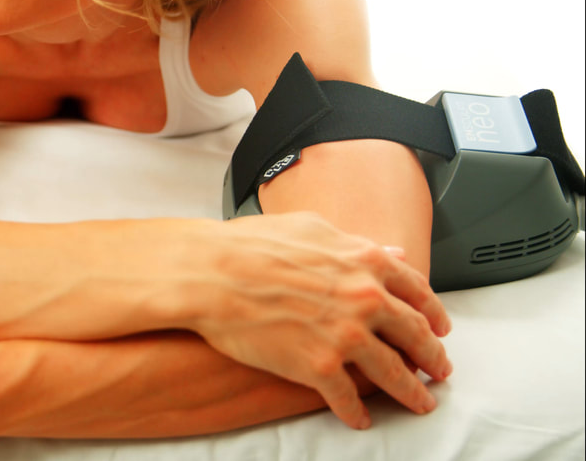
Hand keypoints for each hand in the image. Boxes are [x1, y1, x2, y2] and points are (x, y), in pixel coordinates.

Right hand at [192, 212, 452, 429]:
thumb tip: (388, 253)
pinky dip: (356, 413)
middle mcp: (365, 299)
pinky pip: (347, 398)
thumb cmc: (249, 245)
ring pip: (393, 373)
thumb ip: (357, 244)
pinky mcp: (318, 366)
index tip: (440, 328)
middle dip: (433, 357)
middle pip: (416, 336)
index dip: (434, 313)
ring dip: (411, 393)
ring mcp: (344, 335)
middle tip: (440, 370)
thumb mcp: (312, 229)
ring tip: (419, 404)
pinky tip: (359, 420)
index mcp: (366, 262)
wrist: (209, 272)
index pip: (417, 292)